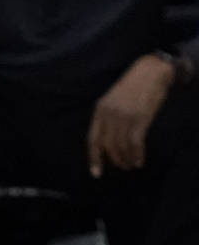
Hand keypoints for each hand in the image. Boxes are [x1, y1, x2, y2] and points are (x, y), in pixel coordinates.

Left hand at [86, 54, 173, 176]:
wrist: (150, 71)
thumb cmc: (132, 86)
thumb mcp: (112, 99)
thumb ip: (108, 117)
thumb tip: (107, 140)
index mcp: (99, 110)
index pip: (93, 139)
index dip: (94, 158)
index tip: (96, 173)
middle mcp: (109, 115)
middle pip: (107, 146)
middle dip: (114, 160)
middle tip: (122, 166)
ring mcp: (124, 116)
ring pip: (121, 146)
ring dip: (126, 159)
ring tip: (131, 165)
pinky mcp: (140, 118)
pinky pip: (135, 143)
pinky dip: (137, 154)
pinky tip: (140, 160)